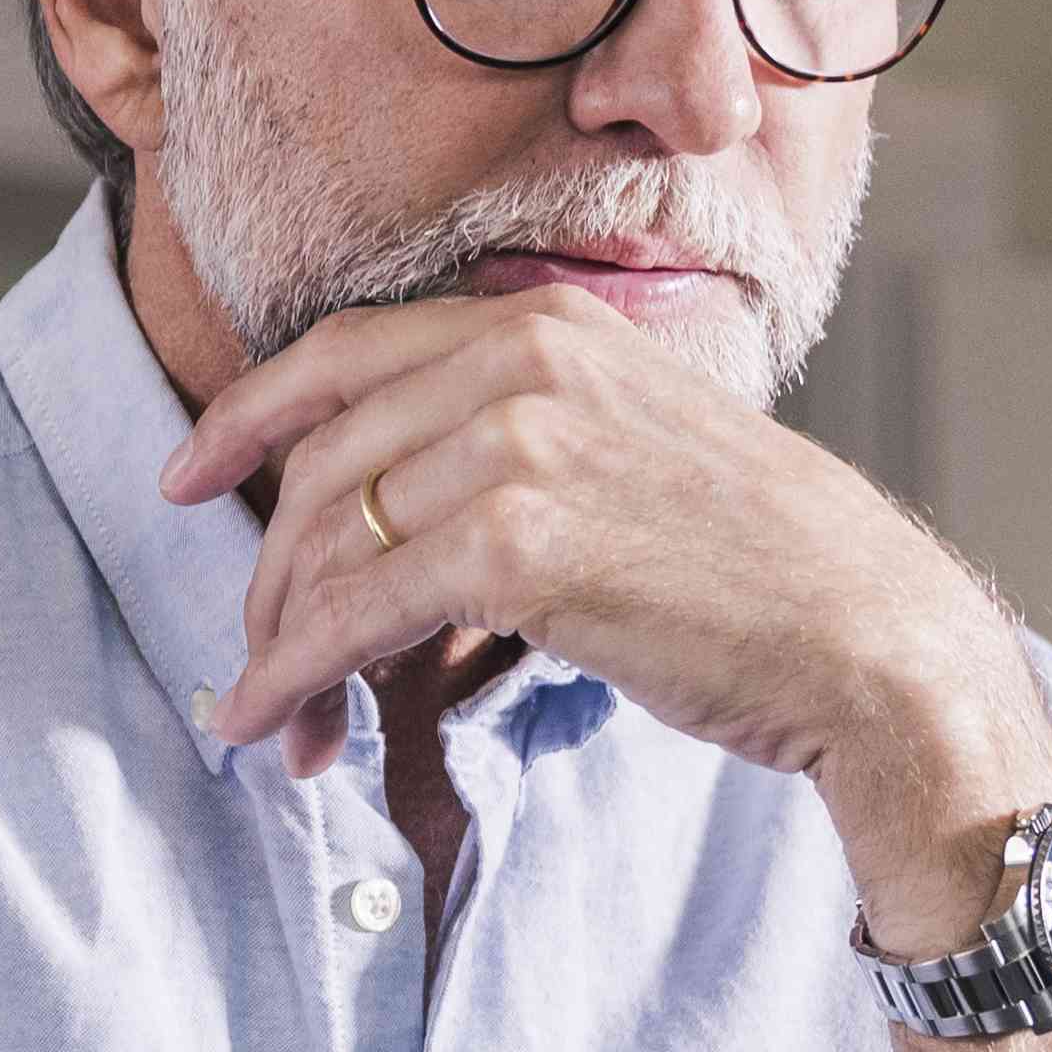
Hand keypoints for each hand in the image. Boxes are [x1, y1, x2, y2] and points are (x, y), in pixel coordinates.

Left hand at [162, 286, 1051, 940]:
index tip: (186, 477)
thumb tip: (394, 509)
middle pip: (321, 465)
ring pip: (326, 544)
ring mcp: (516, 445)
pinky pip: (353, 613)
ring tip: (274, 722)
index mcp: (547, 324)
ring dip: (279, 647)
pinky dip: (294, 676)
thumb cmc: (761, 569)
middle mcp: (523, 361)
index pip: (345, 353)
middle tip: (257, 663)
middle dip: (269, 577)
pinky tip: (277, 727)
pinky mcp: (516, 545)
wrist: (865, 634)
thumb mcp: (636, 445)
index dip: (245, 417)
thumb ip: (524, 438)